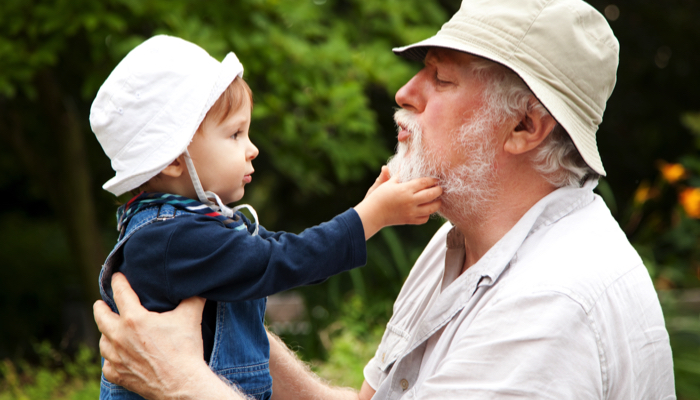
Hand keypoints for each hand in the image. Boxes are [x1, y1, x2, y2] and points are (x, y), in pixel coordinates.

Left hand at [94, 273, 227, 399]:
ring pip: (102, 341)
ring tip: (110, 330)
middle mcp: (119, 337)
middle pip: (101, 316)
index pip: (120, 293)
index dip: (118, 281)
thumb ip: (192, 298)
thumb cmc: (185, 349)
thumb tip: (198, 285)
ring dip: (106, 333)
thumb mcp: (190, 317)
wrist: (182, 384)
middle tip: (101, 304)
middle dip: (100, 307)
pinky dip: (110, 359)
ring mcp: (116, 358)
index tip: (116, 277)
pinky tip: (117, 356)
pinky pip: (107, 364)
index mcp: (134, 319)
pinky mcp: (118, 375)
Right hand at [355, 167, 441, 238]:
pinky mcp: (410, 221)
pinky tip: (426, 209)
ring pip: (431, 209)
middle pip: (431, 195)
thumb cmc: (378, 197)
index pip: (424, 182)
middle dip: (438, 190)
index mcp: (405, 189)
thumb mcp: (387, 183)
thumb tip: (401, 162)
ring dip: (437, 203)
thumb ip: (396, 173)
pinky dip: (428, 214)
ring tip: (436, 199)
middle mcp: (410, 201)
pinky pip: (424, 219)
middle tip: (439, 188)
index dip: (432, 180)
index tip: (436, 179)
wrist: (373, 214)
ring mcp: (411, 212)